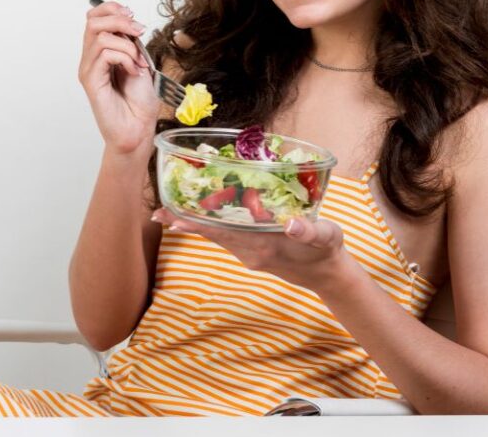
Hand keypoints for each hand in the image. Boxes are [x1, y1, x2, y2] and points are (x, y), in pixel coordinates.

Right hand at [78, 0, 161, 154]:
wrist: (138, 128)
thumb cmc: (140, 101)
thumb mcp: (139, 62)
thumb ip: (130, 43)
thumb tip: (130, 23)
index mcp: (101, 52)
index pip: (94, 17)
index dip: (111, 8)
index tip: (132, 14)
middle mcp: (90, 59)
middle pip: (93, 21)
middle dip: (120, 20)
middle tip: (139, 32)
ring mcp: (89, 69)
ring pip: (100, 36)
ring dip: (127, 45)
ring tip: (139, 62)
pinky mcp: (91, 81)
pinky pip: (105, 54)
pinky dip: (125, 58)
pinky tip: (134, 71)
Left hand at [151, 208, 349, 292]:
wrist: (329, 275)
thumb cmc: (328, 250)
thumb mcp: (326, 236)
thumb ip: (310, 230)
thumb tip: (292, 224)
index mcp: (264, 244)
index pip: (224, 232)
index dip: (199, 224)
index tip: (174, 219)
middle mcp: (252, 250)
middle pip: (213, 234)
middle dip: (186, 222)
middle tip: (158, 211)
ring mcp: (251, 252)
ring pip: (218, 235)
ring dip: (195, 224)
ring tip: (169, 213)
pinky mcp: (254, 251)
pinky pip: (228, 236)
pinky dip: (212, 226)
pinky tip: (203, 215)